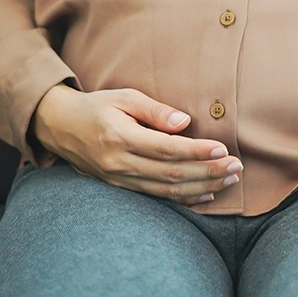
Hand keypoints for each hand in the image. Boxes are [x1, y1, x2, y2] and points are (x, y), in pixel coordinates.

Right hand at [32, 84, 242, 205]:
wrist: (60, 128)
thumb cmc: (97, 107)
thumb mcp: (124, 97)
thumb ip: (155, 111)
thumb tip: (185, 123)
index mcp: (119, 137)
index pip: (166, 149)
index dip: (196, 151)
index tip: (223, 149)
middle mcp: (119, 163)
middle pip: (171, 173)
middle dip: (208, 172)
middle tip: (237, 167)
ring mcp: (119, 179)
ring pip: (167, 190)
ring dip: (202, 187)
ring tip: (230, 179)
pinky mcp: (121, 188)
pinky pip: (157, 197)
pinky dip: (184, 199)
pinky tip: (207, 195)